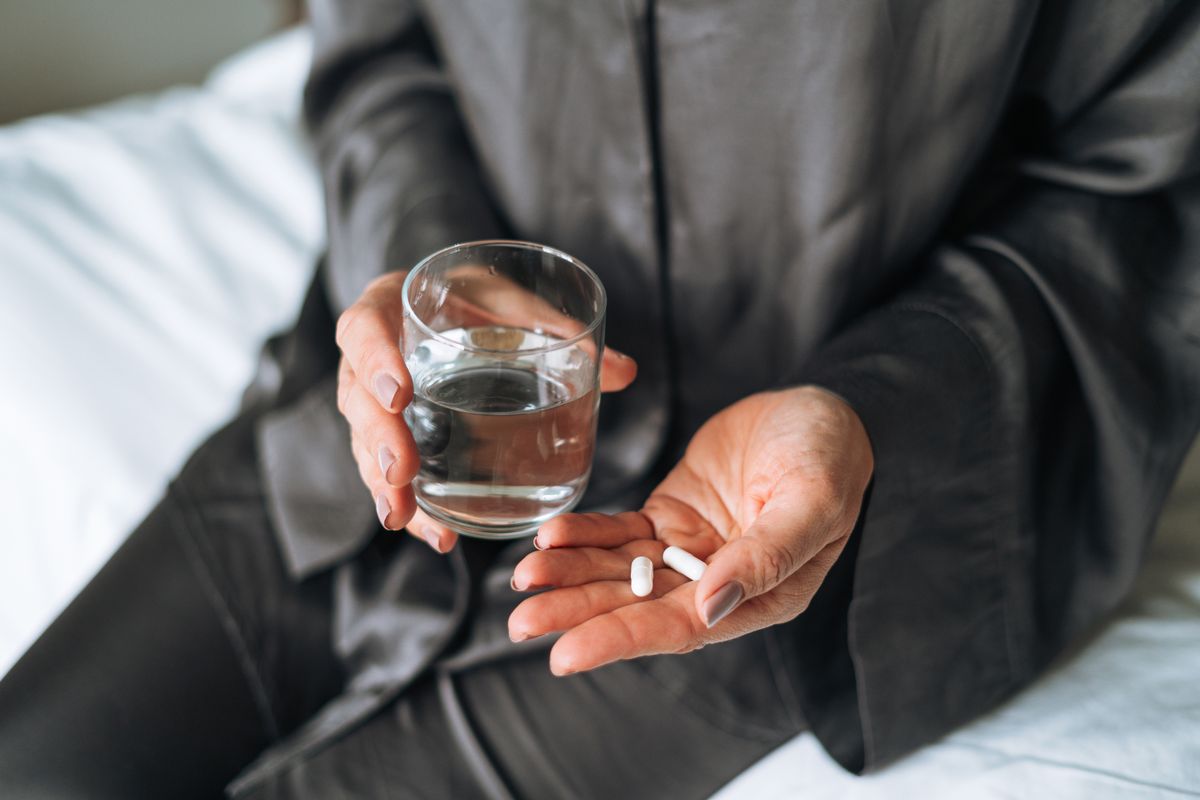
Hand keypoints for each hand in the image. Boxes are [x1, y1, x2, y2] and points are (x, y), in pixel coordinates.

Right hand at [335, 270, 637, 552]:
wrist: (454, 305)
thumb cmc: (478, 299)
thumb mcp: (513, 303)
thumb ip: (559, 331)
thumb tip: (626, 371)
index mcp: (388, 309)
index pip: (363, 332)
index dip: (374, 362)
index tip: (400, 394)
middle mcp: (368, 359)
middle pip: (356, 401)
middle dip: (378, 439)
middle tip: (401, 471)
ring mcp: (372, 403)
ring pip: (364, 446)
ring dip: (384, 485)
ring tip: (403, 519)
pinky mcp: (390, 437)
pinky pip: (390, 474)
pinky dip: (414, 506)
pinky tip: (437, 535)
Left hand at [508, 386, 872, 674]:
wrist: (819, 410)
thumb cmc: (830, 455)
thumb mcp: (813, 498)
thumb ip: (769, 553)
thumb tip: (713, 605)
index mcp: (761, 595)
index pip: (681, 626)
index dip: (622, 639)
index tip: (565, 653)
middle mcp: (719, 585)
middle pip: (638, 606)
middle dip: (579, 614)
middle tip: (521, 621)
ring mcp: (690, 551)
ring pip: (620, 572)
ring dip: (571, 576)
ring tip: (521, 579)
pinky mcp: (670, 518)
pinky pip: (620, 533)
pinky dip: (584, 535)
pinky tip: (549, 538)